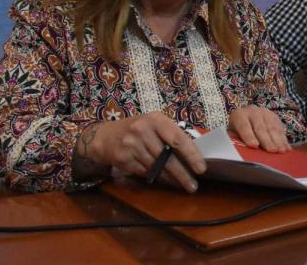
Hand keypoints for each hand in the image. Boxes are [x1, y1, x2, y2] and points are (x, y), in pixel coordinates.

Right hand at [75, 112, 204, 191]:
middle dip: (182, 174)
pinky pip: (144, 172)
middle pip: (167, 158)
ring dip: (170, 178)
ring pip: (156, 167)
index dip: (191, 155)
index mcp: (156, 119)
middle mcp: (142, 130)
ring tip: (182, 184)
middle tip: (193, 186)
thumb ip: (172, 135)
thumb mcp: (155, 124)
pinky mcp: (122, 158)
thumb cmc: (139, 129)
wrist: (106, 136)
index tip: (201, 168)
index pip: (178, 139)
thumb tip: (194, 155)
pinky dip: (156, 177)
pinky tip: (164, 180)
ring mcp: (131, 145)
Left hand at [228, 106, 290, 152]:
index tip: (254, 146)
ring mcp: (265, 113)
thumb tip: (242, 154)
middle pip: (260, 127)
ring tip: (281, 151)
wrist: (245, 120)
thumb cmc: (237, 133)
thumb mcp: (233, 135)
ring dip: (278, 140)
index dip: (249, 136)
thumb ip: (236, 142)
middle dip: (267, 140)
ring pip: (272, 127)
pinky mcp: (275, 117)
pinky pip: (280, 128)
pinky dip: (284, 139)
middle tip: (272, 150)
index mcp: (238, 116)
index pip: (243, 126)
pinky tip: (287, 148)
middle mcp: (253, 112)